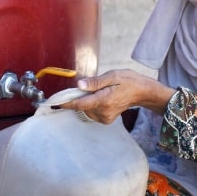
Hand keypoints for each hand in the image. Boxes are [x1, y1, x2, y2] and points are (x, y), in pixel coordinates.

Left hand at [58, 69, 175, 123]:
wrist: (142, 92)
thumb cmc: (128, 80)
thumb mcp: (113, 75)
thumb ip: (95, 82)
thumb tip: (79, 85)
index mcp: (104, 100)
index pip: (80, 104)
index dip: (66, 103)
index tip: (54, 103)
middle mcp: (104, 112)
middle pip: (82, 106)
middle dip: (80, 96)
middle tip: (88, 86)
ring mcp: (105, 117)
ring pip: (86, 109)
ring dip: (87, 100)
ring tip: (100, 91)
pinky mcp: (106, 120)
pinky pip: (92, 112)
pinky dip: (92, 105)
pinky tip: (102, 97)